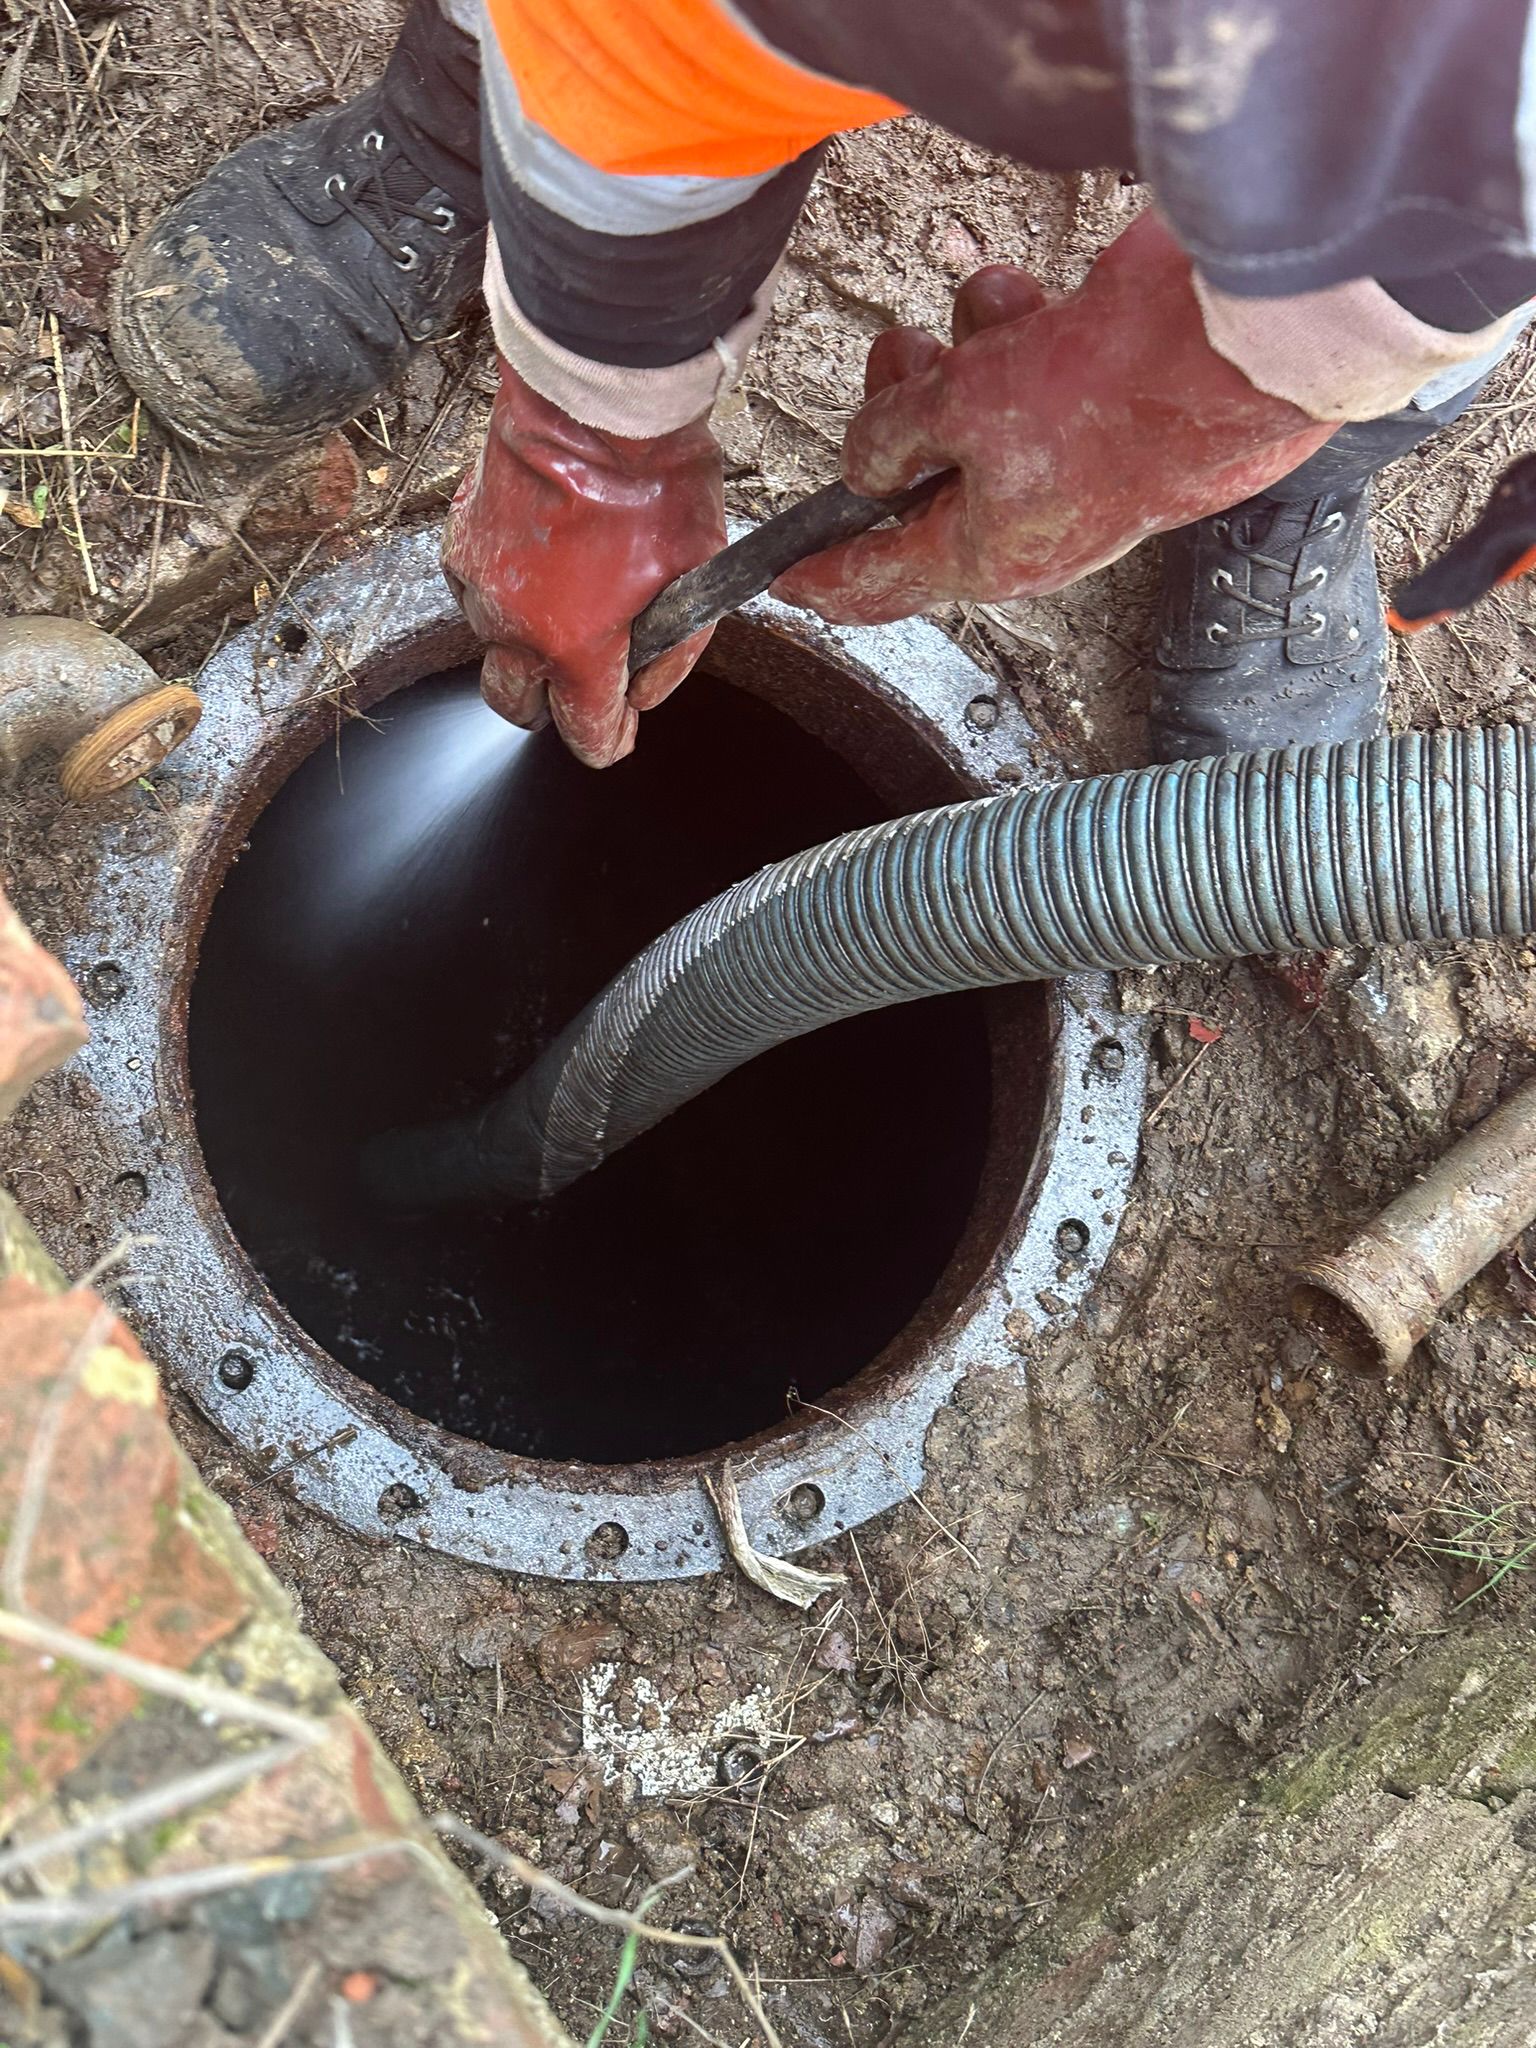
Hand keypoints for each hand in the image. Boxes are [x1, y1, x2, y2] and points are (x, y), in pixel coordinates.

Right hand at [443, 358, 724, 766]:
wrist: (595, 399)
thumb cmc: (655, 481)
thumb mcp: (699, 574)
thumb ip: (676, 651)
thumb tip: (644, 692)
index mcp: (575, 650)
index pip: (583, 734)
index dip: (608, 741)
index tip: (618, 733)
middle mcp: (516, 630)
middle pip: (514, 707)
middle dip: (547, 708)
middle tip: (580, 683)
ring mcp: (480, 586)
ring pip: (492, 646)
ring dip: (523, 642)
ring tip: (565, 604)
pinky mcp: (459, 540)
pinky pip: (473, 590)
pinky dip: (501, 591)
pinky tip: (536, 564)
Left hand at [773, 213, 1337, 623]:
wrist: (1236, 348)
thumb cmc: (1111, 397)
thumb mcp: (963, 409)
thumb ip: (894, 437)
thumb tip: (866, 466)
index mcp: (986, 556)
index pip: (878, 584)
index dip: (819, 575)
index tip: (778, 575)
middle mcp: (1024, 521)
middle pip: (918, 486)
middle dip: (895, 419)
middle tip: (897, 362)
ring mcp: (1062, 462)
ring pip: (968, 413)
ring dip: (960, 356)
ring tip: (987, 319)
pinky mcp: (1092, 401)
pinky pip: (1022, 368)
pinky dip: (1016, 329)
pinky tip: (1033, 301)